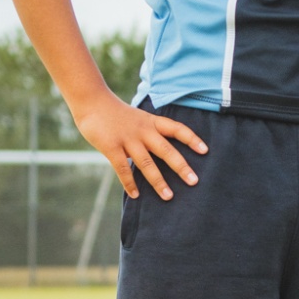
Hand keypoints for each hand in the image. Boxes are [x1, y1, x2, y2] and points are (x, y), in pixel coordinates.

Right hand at [73, 92, 206, 198]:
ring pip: (146, 163)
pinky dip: (129, 183)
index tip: (205, 150)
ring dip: (158, 181)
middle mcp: (143, 131)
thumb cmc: (117, 113)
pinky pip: (123, 169)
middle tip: (194, 181)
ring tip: (168, 196)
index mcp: (152, 122)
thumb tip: (163, 154)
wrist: (92, 101)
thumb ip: (150, 133)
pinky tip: (136, 195)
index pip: (177, 129)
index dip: (192, 139)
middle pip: (166, 150)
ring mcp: (127, 139)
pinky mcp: (111, 147)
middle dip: (181, 166)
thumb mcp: (139, 118)